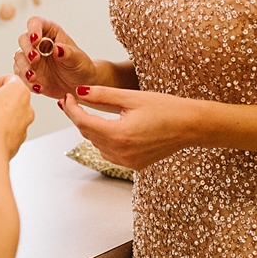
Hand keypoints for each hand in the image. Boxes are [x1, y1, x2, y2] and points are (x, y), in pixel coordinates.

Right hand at [13, 17, 98, 98]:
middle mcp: (38, 43)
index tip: (35, 40)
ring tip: (34, 78)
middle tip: (35, 60)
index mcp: (50, 32)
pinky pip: (20, 75)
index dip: (33, 28)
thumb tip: (57, 48)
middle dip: (27, 49)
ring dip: (24, 67)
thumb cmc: (80, 66)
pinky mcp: (28, 72)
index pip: (36, 22)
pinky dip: (27, 82)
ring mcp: (31, 58)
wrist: (79, 84)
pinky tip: (38, 88)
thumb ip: (68, 53)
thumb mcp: (78, 59)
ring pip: (19, 57)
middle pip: (23, 39)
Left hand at [60, 85, 192, 170]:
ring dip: (91, 129)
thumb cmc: (166, 108)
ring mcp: (128, 162)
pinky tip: (108, 127)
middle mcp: (121, 153)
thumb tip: (79, 92)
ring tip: (88, 112)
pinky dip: (104, 140)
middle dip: (78, 117)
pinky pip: (109, 153)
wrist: (191, 126)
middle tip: (71, 101)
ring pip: (97, 145)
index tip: (65, 97)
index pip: (83, 122)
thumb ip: (102, 96)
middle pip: (88, 134)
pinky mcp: (134, 165)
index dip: (71, 109)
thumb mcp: (131, 97)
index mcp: (119, 135)